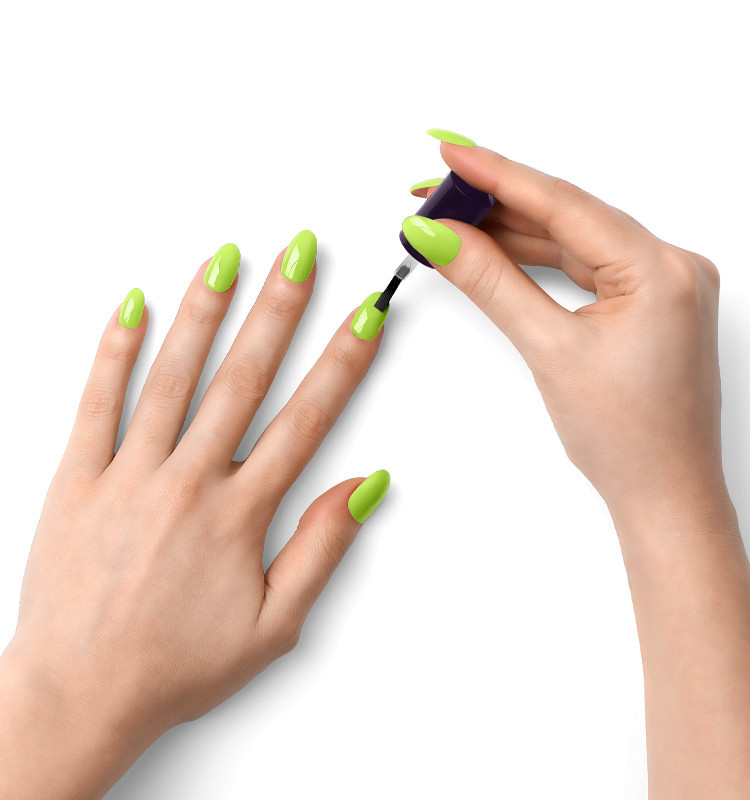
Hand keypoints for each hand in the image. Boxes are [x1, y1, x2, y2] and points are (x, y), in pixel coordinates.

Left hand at [0, 236, 390, 799]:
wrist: (79, 694)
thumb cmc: (177, 665)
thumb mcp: (274, 624)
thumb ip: (321, 548)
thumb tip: (362, 485)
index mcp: (239, 515)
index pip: (306, 420)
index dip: (341, 363)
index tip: (364, 316)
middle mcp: (187, 482)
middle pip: (244, 379)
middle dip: (278, 309)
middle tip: (299, 253)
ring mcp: (129, 475)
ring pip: (173, 377)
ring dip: (203, 313)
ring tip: (225, 259)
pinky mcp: (76, 479)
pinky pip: (96, 403)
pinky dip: (113, 351)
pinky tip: (131, 306)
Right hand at [408, 134, 749, 797]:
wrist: (664, 493)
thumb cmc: (628, 439)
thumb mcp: (549, 351)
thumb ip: (492, 284)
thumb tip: (441, 238)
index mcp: (663, 269)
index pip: (564, 204)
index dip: (499, 175)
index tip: (450, 155)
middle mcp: (671, 265)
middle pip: (567, 216)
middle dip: (497, 204)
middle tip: (434, 193)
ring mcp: (663, 283)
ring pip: (573, 241)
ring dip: (513, 232)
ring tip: (451, 222)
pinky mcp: (649, 301)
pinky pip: (585, 265)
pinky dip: (538, 260)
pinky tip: (496, 249)